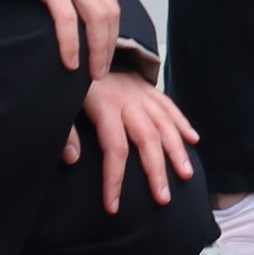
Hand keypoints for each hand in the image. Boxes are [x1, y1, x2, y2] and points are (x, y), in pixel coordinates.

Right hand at [28, 0, 121, 78]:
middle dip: (109, 45)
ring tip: (93, 73)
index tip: (106, 52)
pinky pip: (66, 18)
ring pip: (96, 16)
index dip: (112, 30)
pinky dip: (71, 42)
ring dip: (98, 49)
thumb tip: (70, 2)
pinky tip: (70, 62)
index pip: (111, 1)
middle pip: (109, 12)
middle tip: (102, 70)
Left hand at [71, 65, 199, 212]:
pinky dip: (182, 123)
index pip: (115, 148)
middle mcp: (128, 101)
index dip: (114, 179)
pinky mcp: (149, 88)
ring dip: (177, 150)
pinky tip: (194, 140)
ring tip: (186, 174)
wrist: (86, 47)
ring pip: (164, 123)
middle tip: (164, 199)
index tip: (113, 206)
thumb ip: (65, 133)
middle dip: (156, 171)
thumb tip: (73, 159)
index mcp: (105, 107)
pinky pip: (169, 106)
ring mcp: (142, 93)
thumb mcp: (60, 106)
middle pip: (147, 139)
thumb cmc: (72, 86)